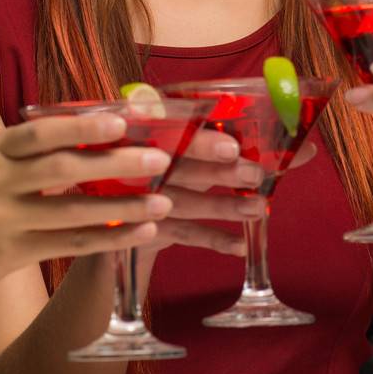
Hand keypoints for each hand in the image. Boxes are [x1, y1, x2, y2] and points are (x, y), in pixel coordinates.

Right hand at [0, 113, 173, 301]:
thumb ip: (41, 153)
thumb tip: (110, 134)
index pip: (43, 132)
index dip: (84, 127)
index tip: (124, 121)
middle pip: (63, 169)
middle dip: (116, 163)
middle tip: (160, 159)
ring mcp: (1, 220)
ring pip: (72, 212)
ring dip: (124, 207)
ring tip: (163, 201)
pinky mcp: (10, 254)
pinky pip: (70, 245)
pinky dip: (110, 238)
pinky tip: (141, 233)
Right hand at [139, 129, 261, 258]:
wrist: (116, 210)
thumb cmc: (158, 164)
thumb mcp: (171, 142)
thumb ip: (196, 134)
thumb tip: (245, 129)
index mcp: (140, 135)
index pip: (170, 134)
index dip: (201, 143)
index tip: (232, 148)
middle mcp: (133, 167)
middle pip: (178, 170)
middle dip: (218, 173)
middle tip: (254, 175)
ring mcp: (135, 202)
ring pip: (183, 204)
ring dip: (222, 206)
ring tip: (257, 207)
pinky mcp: (142, 232)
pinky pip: (182, 235)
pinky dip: (213, 239)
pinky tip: (241, 245)